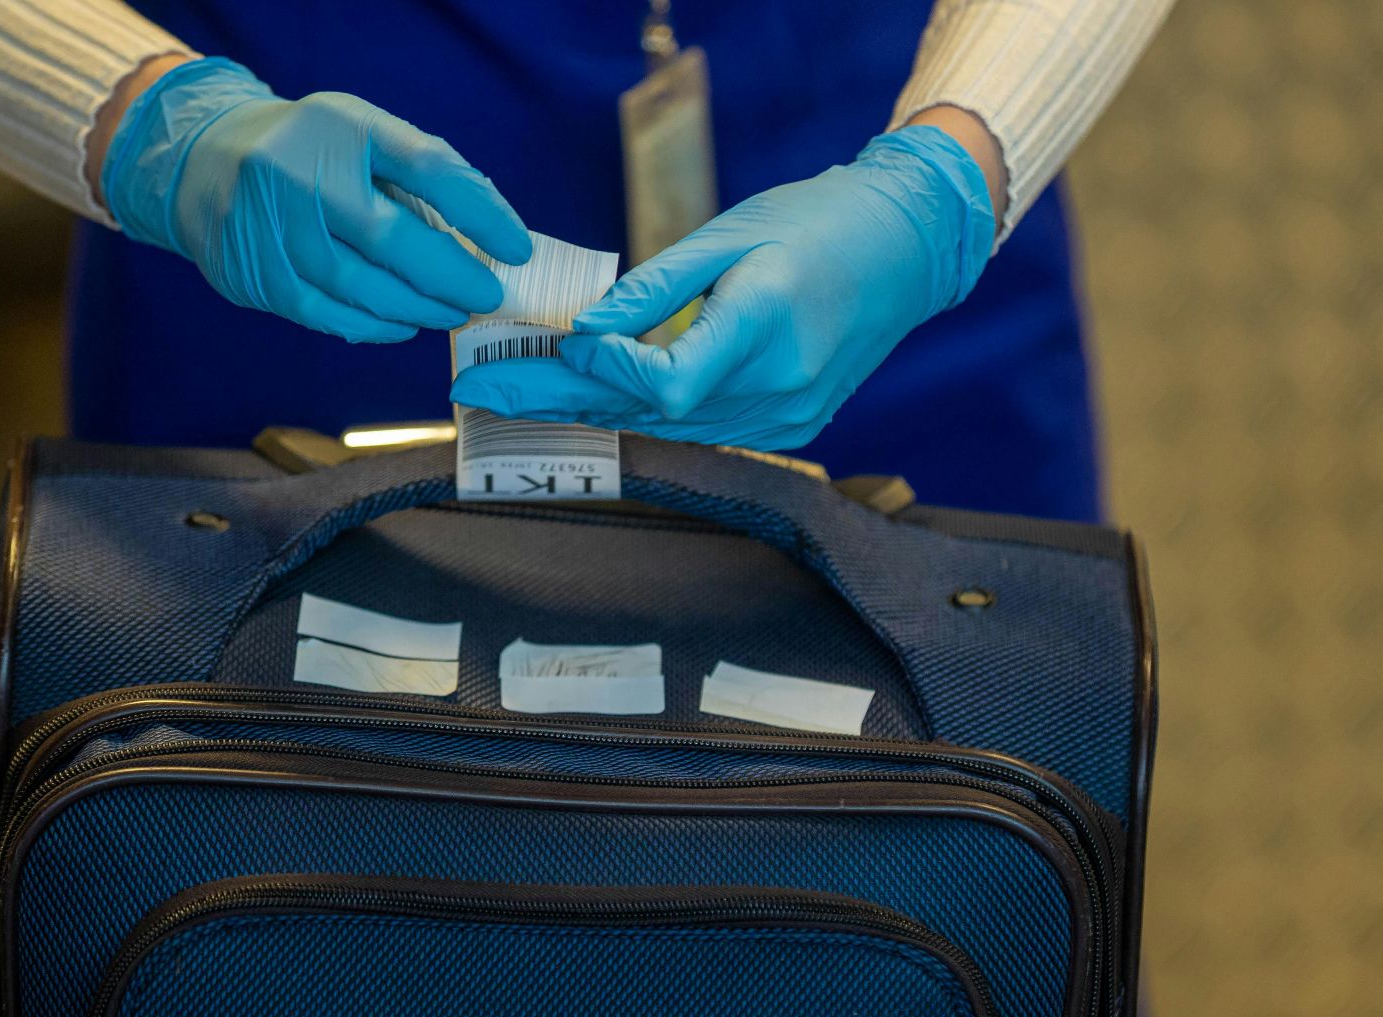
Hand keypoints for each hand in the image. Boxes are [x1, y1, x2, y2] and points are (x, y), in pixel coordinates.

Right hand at [100, 57, 529, 342]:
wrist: (202, 159)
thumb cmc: (312, 152)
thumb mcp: (363, 136)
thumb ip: (422, 175)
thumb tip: (494, 234)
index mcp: (341, 126)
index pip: (425, 166)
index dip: (480, 211)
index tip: (517, 249)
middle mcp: (298, 172)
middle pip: (391, 238)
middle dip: (452, 277)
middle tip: (486, 295)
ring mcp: (270, 227)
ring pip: (359, 286)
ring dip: (418, 308)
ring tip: (452, 311)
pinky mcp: (254, 274)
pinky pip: (326, 314)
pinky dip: (374, 326)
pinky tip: (403, 324)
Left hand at [449, 125, 996, 449]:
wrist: (903, 250)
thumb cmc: (815, 223)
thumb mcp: (728, 237)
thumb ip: (655, 291)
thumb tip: (582, 331)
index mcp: (765, 327)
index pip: (666, 385)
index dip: (604, 373)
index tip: (558, 344)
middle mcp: (778, 387)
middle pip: (650, 413)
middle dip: (559, 398)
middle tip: (479, 390)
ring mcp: (788, 416)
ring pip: (668, 427)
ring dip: (594, 408)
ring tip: (518, 392)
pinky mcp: (790, 425)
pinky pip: (700, 427)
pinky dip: (645, 410)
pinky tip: (594, 395)